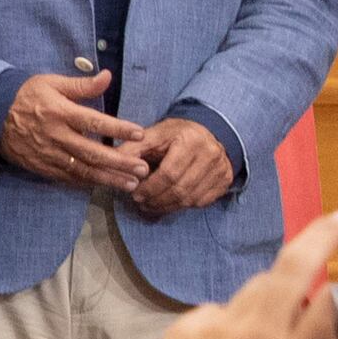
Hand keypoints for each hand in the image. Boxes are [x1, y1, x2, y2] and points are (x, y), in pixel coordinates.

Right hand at [0, 69, 151, 192]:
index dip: (117, 128)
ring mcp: (48, 154)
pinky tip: (105, 184)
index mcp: (59, 112)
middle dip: (119, 162)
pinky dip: (87, 183)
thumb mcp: (51, 83)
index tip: (139, 133)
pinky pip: (68, 178)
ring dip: (108, 178)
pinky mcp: (42, 166)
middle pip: (92, 153)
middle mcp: (56, 136)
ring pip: (83, 170)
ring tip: (131, 183)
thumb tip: (107, 76)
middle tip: (143, 169)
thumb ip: (81, 85)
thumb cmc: (26, 95)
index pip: (94, 122)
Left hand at [93, 211, 337, 338]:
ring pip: (257, 288)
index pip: (337, 301)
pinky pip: (218, 314)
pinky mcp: (186, 328)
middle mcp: (261, 333)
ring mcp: (219, 325)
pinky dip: (231, 325)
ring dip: (276, 290)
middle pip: (296, 265)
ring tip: (287, 306)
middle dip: (323, 236)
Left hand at [121, 117, 240, 221]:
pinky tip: (169, 203)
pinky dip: (182, 206)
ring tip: (150, 205)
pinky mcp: (225, 181)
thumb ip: (133, 148)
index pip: (169, 173)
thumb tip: (111, 163)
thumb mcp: (154, 135)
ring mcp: (221, 169)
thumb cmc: (176, 134)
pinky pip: (202, 202)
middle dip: (156, 200)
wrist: (209, 132)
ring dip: (167, 207)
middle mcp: (211, 155)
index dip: (150, 188)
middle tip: (141, 203)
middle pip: (180, 189)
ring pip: (191, 199)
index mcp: (191, 140)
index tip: (135, 194)